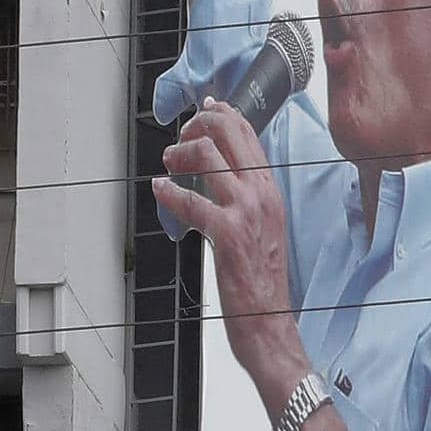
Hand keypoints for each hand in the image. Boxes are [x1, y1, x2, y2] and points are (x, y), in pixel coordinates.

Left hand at [155, 102, 307, 412]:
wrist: (270, 322)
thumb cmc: (262, 282)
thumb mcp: (263, 229)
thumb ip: (245, 200)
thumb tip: (218, 179)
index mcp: (271, 191)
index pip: (249, 135)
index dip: (223, 114)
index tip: (205, 108)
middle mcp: (262, 195)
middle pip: (229, 133)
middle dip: (197, 125)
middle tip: (180, 137)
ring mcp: (246, 212)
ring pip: (208, 155)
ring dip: (180, 152)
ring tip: (168, 164)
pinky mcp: (227, 234)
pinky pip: (191, 200)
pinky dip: (169, 191)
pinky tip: (159, 190)